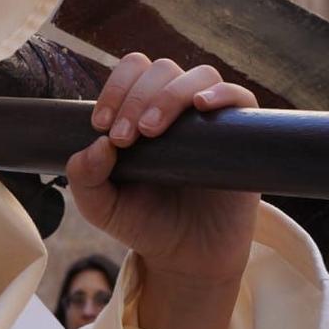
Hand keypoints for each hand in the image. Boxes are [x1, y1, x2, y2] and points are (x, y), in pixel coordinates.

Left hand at [66, 54, 260, 328]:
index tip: (101, 125)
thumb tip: (96, 146)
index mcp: (143, 110)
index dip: (115, 88)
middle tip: (125, 138)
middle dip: (138, 97)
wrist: (188, 258)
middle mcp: (179, 107)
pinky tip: (201, 107)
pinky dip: (222, 93)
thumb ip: (85, 179)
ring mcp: (212, 119)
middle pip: (162, 70)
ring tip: (152, 131)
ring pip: (199, 76)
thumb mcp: (102, 207)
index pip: (132, 72)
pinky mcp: (243, 135)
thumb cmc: (146, 223)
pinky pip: (240, 97)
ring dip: (170, 95)